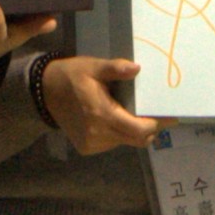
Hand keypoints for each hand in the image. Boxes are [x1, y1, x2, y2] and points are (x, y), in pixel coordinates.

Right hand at [40, 56, 160, 152]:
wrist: (44, 92)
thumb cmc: (71, 76)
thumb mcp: (92, 67)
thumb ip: (115, 68)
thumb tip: (137, 68)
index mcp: (102, 115)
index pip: (138, 130)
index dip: (157, 125)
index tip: (171, 117)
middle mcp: (98, 134)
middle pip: (136, 140)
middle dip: (150, 129)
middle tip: (158, 116)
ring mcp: (92, 144)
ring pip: (125, 142)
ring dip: (133, 130)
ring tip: (133, 113)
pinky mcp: (87, 148)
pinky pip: (112, 143)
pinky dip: (118, 133)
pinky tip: (114, 119)